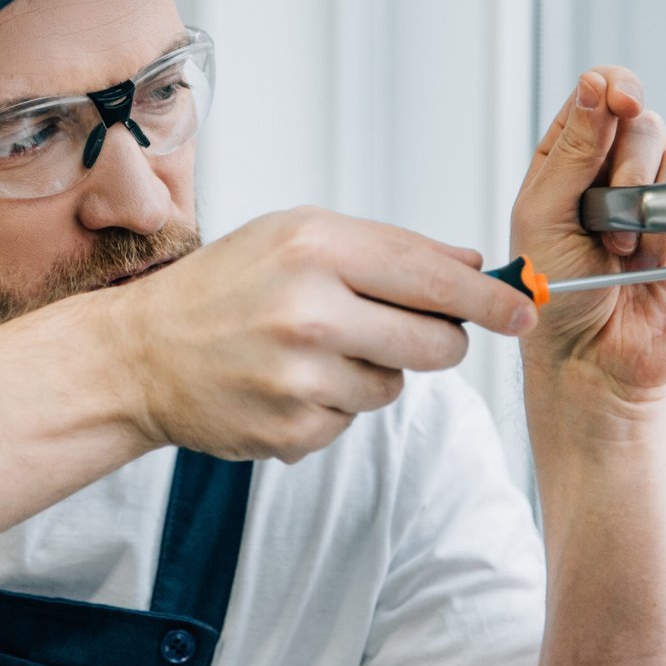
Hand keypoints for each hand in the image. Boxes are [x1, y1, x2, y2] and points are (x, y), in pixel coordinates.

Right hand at [108, 206, 535, 461]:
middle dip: (439, 341)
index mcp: (314, 248)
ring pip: (395, 388)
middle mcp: (307, 311)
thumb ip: (389, 248)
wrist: (141, 353)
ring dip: (374, 373)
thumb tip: (474, 265)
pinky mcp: (289, 429)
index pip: (434, 277)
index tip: (525, 310)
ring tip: (316, 352)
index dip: (491, 299)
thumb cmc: (222, 287)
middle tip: (412, 332)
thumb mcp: (296, 236)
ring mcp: (298, 377)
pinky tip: (287, 384)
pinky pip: (351, 423)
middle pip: (435, 343)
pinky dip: (332, 407)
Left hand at [512, 68, 665, 420]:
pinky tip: (654, 258)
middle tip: (604, 216)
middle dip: (625, 165)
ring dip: (647, 204)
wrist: (590, 359)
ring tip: (623, 249)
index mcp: (569, 160)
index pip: (597, 96)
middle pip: (641, 120)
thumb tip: (596, 85)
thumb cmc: (554, 296)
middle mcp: (616, 174)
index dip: (611, 88)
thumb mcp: (543, 214)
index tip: (616, 99)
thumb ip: (573, 149)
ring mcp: (659, 200)